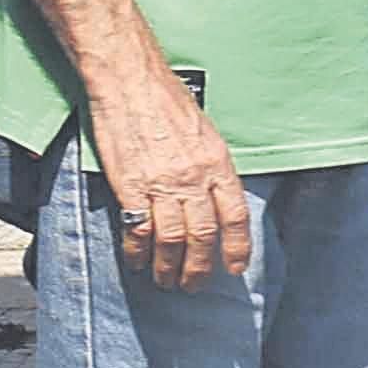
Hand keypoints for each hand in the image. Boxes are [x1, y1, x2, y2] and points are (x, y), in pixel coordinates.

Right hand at [94, 68, 250, 290]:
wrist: (130, 81)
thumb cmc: (167, 101)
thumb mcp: (205, 132)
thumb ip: (210, 167)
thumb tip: (213, 198)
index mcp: (217, 162)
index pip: (235, 215)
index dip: (238, 246)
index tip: (235, 267)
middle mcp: (194, 177)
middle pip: (204, 234)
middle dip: (201, 266)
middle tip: (195, 285)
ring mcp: (161, 183)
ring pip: (172, 239)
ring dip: (170, 266)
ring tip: (167, 282)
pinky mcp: (129, 186)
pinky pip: (137, 230)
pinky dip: (139, 252)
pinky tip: (139, 262)